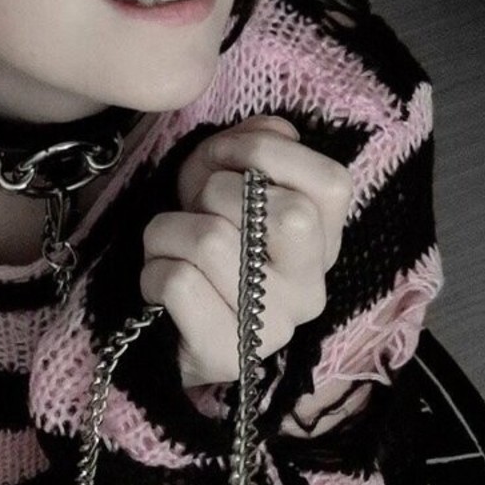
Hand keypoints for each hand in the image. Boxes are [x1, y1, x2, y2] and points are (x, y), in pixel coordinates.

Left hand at [140, 117, 352, 386]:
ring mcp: (274, 328)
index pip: (332, 182)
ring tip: (168, 247)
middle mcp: (311, 289)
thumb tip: (273, 129)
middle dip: (216, 191)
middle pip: (286, 213)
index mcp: (324, 243)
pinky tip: (159, 286)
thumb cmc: (203, 247)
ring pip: (214, 241)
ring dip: (168, 230)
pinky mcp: (227, 355)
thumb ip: (254, 147)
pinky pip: (179, 282)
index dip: (267, 151)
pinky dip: (152, 271)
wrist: (168, 331)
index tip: (222, 156)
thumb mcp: (228, 183)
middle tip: (194, 209)